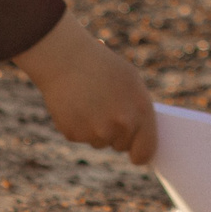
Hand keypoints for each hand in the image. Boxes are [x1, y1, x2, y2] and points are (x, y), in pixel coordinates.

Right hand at [11, 12, 158, 162]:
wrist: (65, 58)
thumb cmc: (102, 66)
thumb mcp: (130, 81)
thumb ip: (138, 110)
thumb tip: (140, 136)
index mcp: (140, 111)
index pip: (145, 151)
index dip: (140, 152)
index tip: (136, 153)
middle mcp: (120, 126)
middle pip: (121, 146)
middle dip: (116, 133)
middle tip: (107, 109)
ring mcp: (96, 132)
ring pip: (100, 141)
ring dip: (96, 128)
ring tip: (90, 101)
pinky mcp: (74, 134)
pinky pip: (81, 137)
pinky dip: (78, 125)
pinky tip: (76, 104)